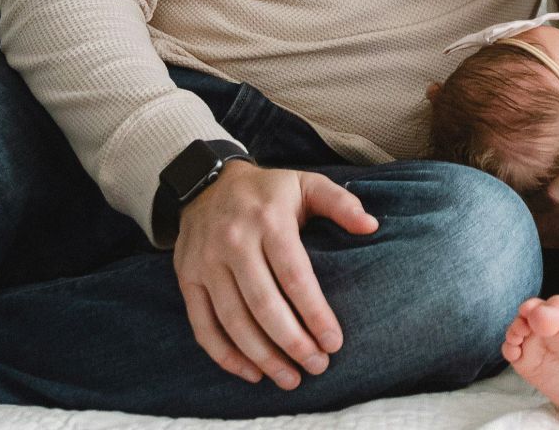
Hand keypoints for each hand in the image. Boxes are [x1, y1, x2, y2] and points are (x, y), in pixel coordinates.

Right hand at [172, 161, 378, 388]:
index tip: (335, 342)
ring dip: (262, 356)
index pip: (294, 277)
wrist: (206, 181)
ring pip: (233, 320)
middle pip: (263, 304)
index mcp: (268, 220)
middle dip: (292, 342)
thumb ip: (340, 203)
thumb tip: (371, 225)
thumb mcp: (306, 184)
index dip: (315, 314)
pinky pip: (203, 325)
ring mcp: (205, 262)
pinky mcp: (187, 278)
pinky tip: (251, 372)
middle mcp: (233, 242)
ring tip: (290, 378)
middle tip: (317, 367)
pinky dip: (224, 354)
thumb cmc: (267, 192)